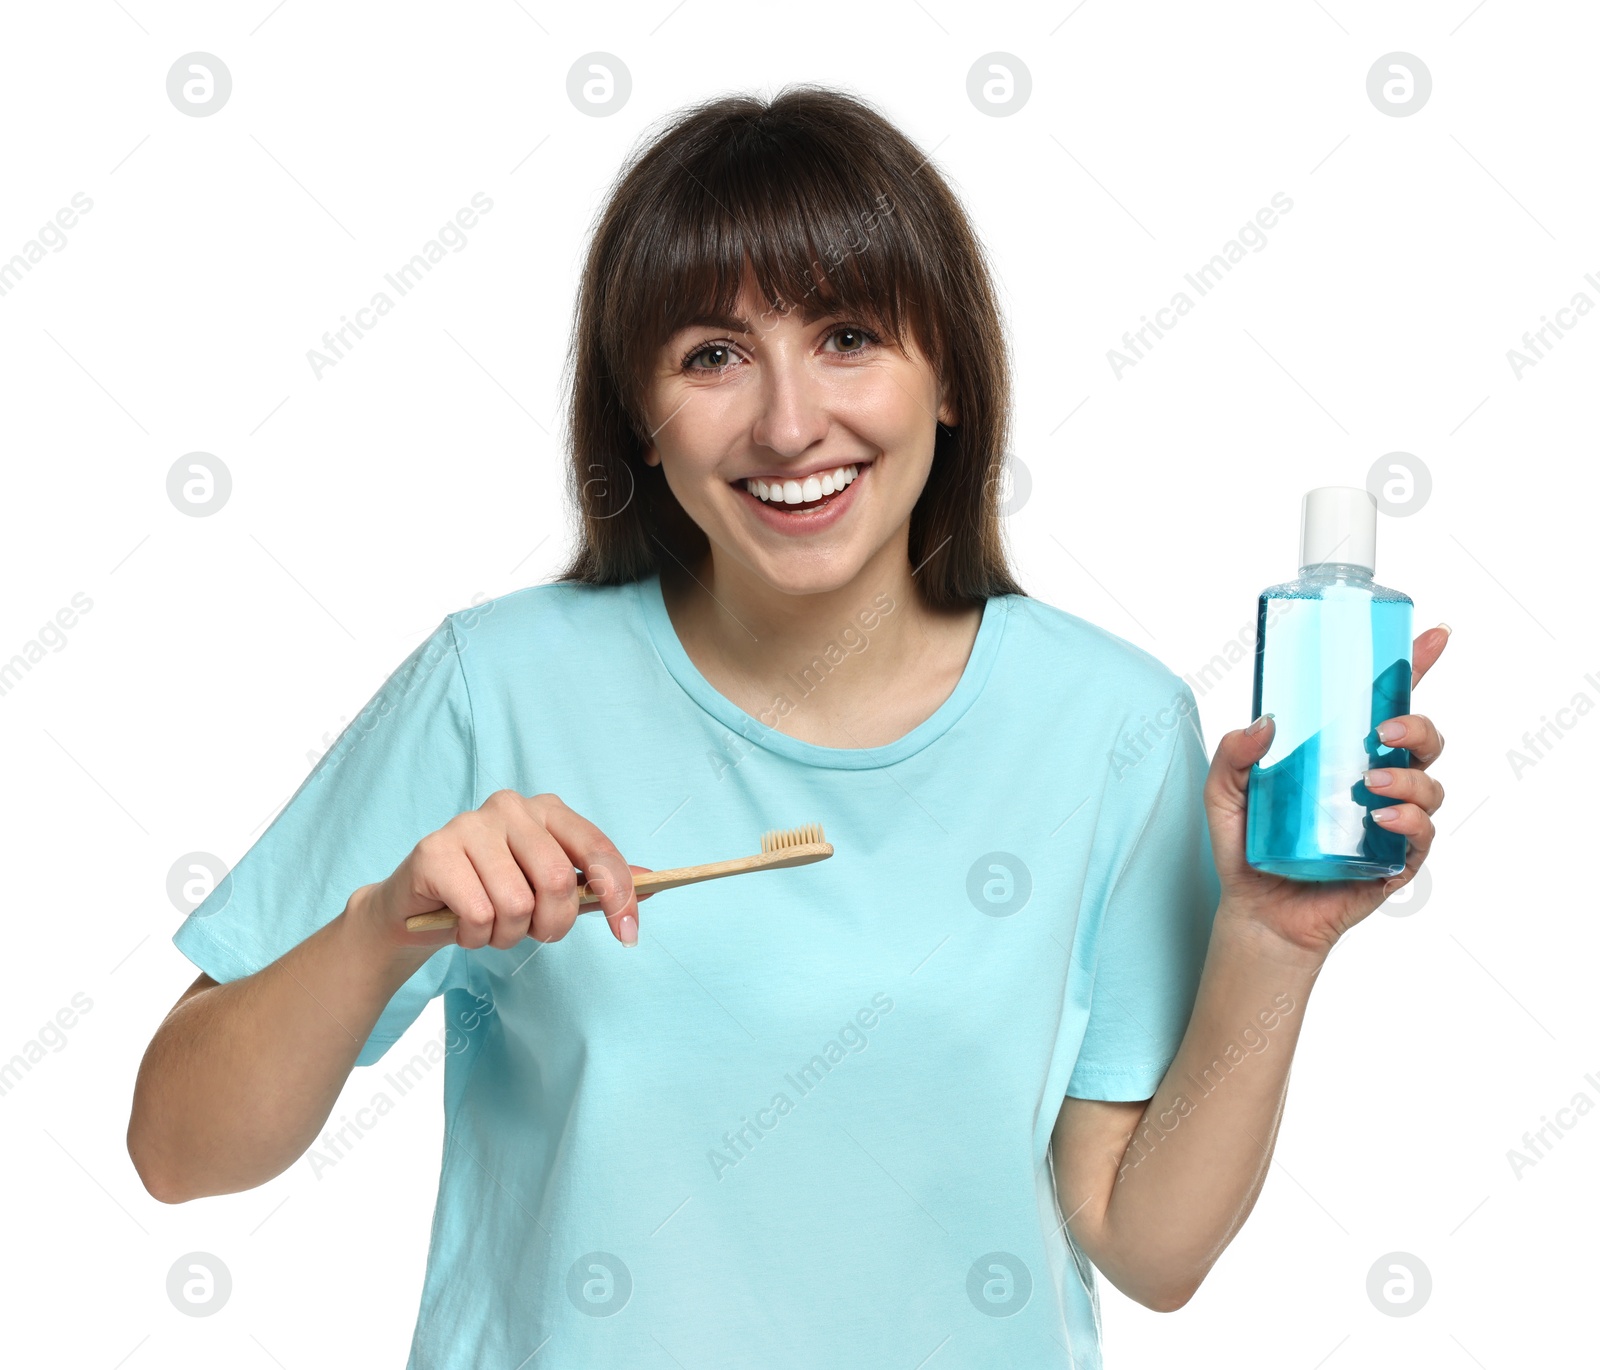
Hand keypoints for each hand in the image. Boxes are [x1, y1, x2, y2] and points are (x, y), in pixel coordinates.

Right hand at [353, 790, 653, 953]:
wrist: (416, 909)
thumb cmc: (490, 894)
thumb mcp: (548, 889)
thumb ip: (596, 883)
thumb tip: (654, 881)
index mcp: (547, 810)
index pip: (597, 849)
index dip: (619, 896)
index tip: (628, 936)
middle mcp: (511, 806)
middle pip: (559, 881)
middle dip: (553, 926)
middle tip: (535, 935)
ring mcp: (470, 824)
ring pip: (517, 904)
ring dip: (508, 935)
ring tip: (491, 927)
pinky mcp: (435, 851)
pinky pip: (479, 914)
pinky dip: (477, 937)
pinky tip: (461, 925)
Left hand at [1203, 625, 1449, 958]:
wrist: (1255, 913)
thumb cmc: (1247, 848)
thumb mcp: (1224, 793)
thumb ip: (1232, 755)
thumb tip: (1265, 722)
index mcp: (1342, 753)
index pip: (1388, 703)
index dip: (1416, 666)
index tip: (1434, 636)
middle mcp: (1374, 780)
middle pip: (1424, 740)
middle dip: (1418, 727)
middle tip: (1385, 732)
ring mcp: (1390, 821)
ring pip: (1430, 786)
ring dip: (1409, 779)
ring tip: (1371, 786)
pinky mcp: (1394, 861)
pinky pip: (1422, 836)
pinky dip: (1410, 822)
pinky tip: (1382, 820)